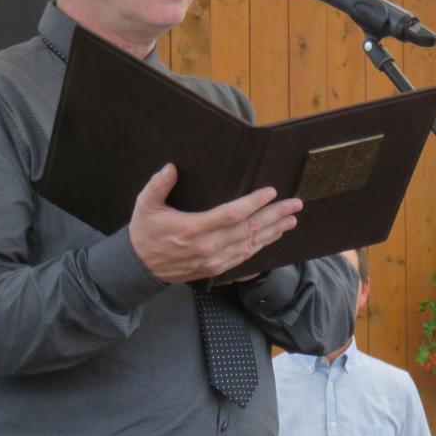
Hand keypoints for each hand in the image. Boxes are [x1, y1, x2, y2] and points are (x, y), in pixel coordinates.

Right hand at [129, 164, 302, 282]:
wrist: (139, 267)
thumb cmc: (145, 233)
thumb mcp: (145, 205)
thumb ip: (158, 185)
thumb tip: (171, 167)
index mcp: (193, 229)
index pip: (231, 214)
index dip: (253, 203)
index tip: (270, 192)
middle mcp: (208, 247)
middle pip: (248, 229)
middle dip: (275, 215)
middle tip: (295, 204)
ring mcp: (214, 260)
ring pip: (251, 244)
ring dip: (274, 231)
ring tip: (292, 219)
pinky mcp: (216, 268)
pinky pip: (244, 256)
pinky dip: (261, 245)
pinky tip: (273, 235)